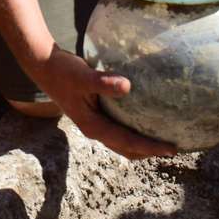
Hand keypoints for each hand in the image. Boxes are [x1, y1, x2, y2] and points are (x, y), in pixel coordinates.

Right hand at [31, 45, 179, 160]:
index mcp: (93, 127)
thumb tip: (127, 86)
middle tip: (174, 148)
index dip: (150, 147)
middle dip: (149, 151)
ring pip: (122, 142)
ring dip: (141, 144)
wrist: (44, 67)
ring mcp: (94, 123)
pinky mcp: (95, 114)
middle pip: (127, 149)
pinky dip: (133, 131)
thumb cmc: (64, 72)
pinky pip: (119, 129)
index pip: (128, 142)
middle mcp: (95, 129)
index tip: (171, 149)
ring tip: (163, 139)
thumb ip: (104, 82)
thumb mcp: (84, 76)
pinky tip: (144, 120)